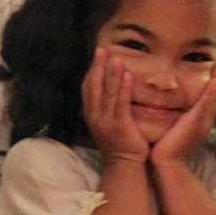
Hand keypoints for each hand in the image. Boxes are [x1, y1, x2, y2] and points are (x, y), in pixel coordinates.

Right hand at [81, 47, 149, 163]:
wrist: (125, 165)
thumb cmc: (120, 143)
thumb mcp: (108, 123)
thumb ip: (107, 107)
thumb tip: (112, 87)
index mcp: (91, 114)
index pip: (87, 87)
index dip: (91, 70)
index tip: (97, 54)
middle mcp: (95, 116)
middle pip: (93, 86)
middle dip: (98, 66)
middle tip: (103, 48)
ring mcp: (106, 121)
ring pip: (107, 92)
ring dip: (111, 73)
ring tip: (116, 57)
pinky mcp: (119, 126)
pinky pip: (121, 103)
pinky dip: (123, 88)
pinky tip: (128, 75)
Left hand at [150, 57, 215, 167]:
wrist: (167, 162)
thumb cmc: (167, 145)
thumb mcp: (175, 125)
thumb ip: (177, 115)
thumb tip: (173, 104)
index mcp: (202, 119)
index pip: (212, 96)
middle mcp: (206, 119)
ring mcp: (204, 121)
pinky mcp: (197, 123)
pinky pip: (207, 104)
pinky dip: (212, 92)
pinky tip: (215, 80)